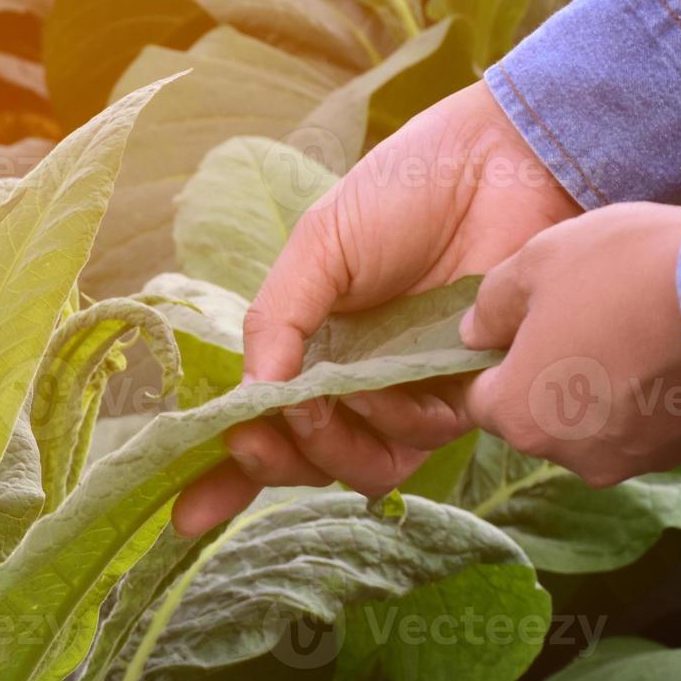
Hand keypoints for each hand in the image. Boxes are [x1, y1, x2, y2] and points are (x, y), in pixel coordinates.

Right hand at [173, 82, 581, 535]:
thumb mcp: (316, 248)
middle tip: (253, 438)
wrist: (495, 167)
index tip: (185, 512)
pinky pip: (417, 442)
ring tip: (327, 397)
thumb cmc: (403, 195)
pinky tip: (388, 379)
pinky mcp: (464, 397)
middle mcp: (356, 382)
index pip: (263, 423)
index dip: (224, 476)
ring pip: (360, 466)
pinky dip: (393, 420)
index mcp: (310, 346)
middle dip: (275, 461)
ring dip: (331, 444)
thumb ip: (277, 320)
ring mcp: (409, 394)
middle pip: (307, 460)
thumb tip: (249, 396)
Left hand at [460, 202, 680, 485]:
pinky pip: (644, 422)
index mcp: (519, 416)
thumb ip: (492, 305)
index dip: (491, 360)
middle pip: (537, 413)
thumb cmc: (627, 274)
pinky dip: (646, 394)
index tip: (515, 327)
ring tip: (629, 327)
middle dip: (546, 372)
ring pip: (592, 422)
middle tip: (578, 316)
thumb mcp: (539, 263)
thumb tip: (475, 333)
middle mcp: (568, 455)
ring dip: (599, 385)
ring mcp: (631, 460)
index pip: (478, 398)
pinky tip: (666, 347)